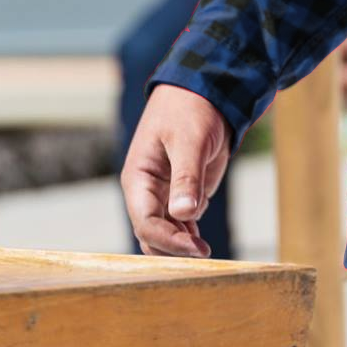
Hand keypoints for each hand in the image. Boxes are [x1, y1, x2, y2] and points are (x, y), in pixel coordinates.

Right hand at [121, 85, 231, 257]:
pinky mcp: (184, 194)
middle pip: (152, 235)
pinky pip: (181, 225)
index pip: (146, 222)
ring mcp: (165, 195)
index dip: (169, 240)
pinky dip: (190, 237)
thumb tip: (184, 214)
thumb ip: (186, 176)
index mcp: (138, 179)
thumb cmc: (191, 110)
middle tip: (204, 254)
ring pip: (166, 234)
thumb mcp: (189, 140)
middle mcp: (147, 192)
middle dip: (173, 249)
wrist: (207, 92)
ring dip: (182, 246)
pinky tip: (203, 246)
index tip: (196, 248)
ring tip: (205, 253)